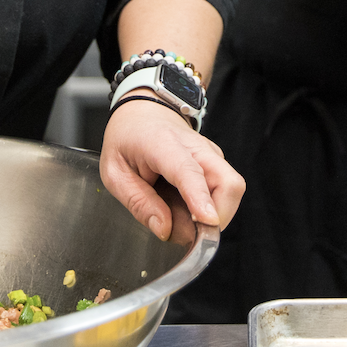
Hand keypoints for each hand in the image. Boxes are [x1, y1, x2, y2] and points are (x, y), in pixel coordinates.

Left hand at [99, 97, 244, 242]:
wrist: (144, 112)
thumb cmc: (128, 139)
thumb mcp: (115, 173)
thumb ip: (139, 203)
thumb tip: (165, 230)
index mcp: (163, 144)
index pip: (189, 172)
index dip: (200, 198)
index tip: (207, 221)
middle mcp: (196, 147)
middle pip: (229, 183)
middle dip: (219, 216)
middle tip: (190, 234)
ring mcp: (211, 155)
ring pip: (231, 191)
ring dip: (212, 215)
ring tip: (179, 214)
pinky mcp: (217, 164)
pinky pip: (223, 193)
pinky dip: (210, 208)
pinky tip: (186, 206)